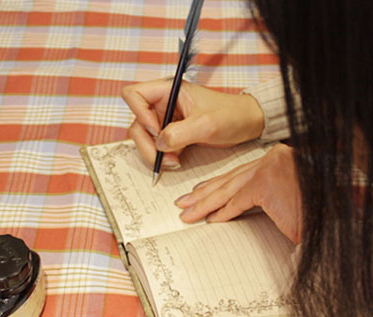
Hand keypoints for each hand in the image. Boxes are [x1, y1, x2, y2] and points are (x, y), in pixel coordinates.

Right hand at [122, 78, 263, 167]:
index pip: (134, 94)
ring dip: (155, 154)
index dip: (139, 113)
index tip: (157, 129)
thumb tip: (159, 143)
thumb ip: (179, 133)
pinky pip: (159, 147)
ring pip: (146, 138)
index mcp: (168, 91)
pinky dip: (163, 157)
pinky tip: (176, 162)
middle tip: (162, 158)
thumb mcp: (206, 124)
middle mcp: (163, 104)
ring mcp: (167, 120)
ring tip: (173, 162)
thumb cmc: (230, 114)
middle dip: (147, 144)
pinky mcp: (173, 134)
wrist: (246, 124)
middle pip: (137, 123)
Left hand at [174, 143, 302, 243]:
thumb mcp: (287, 194)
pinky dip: (223, 212)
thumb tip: (246, 203)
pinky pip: (238, 201)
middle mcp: (271, 159)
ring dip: (205, 203)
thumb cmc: (314, 206)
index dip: (216, 183)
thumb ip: (266, 193)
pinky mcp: (267, 184)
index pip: (238, 173)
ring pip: (228, 189)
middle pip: (229, 178)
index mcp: (275, 159)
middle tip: (184, 202)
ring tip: (188, 213)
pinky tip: (210, 220)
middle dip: (204, 192)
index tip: (200, 190)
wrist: (334, 216)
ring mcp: (269, 169)